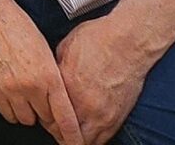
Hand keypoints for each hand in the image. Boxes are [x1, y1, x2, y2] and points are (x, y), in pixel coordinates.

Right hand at [0, 0, 82, 144]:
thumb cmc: (20, 28)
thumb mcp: (47, 52)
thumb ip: (53, 78)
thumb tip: (57, 99)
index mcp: (46, 76)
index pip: (62, 114)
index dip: (71, 133)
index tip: (76, 143)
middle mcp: (27, 86)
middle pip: (43, 119)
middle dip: (47, 115)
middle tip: (46, 104)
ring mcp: (7, 89)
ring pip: (23, 119)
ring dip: (29, 113)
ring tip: (28, 97)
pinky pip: (5, 112)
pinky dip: (12, 109)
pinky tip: (14, 95)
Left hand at [53, 15, 156, 144]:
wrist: (130, 40)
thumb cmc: (99, 39)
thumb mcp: (65, 49)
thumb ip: (56, 71)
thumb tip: (51, 81)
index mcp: (68, 88)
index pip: (49, 117)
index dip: (45, 117)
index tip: (45, 113)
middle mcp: (85, 106)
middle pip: (65, 135)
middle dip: (58, 131)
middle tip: (56, 124)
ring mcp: (104, 114)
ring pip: (85, 141)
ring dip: (76, 137)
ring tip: (72, 128)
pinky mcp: (118, 117)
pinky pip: (103, 139)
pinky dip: (94, 137)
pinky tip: (88, 128)